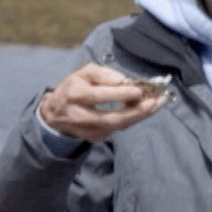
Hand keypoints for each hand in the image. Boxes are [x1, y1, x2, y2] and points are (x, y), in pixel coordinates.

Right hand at [38, 62, 167, 141]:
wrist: (55, 113)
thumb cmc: (73, 89)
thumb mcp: (83, 74)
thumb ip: (102, 73)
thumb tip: (123, 81)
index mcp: (74, 95)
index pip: (100, 96)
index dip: (121, 93)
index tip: (139, 89)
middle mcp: (79, 115)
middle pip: (111, 118)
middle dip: (136, 111)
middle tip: (155, 102)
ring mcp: (87, 130)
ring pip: (117, 126)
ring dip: (139, 115)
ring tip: (156, 104)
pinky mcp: (94, 138)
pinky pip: (118, 128)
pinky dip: (132, 119)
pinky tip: (144, 110)